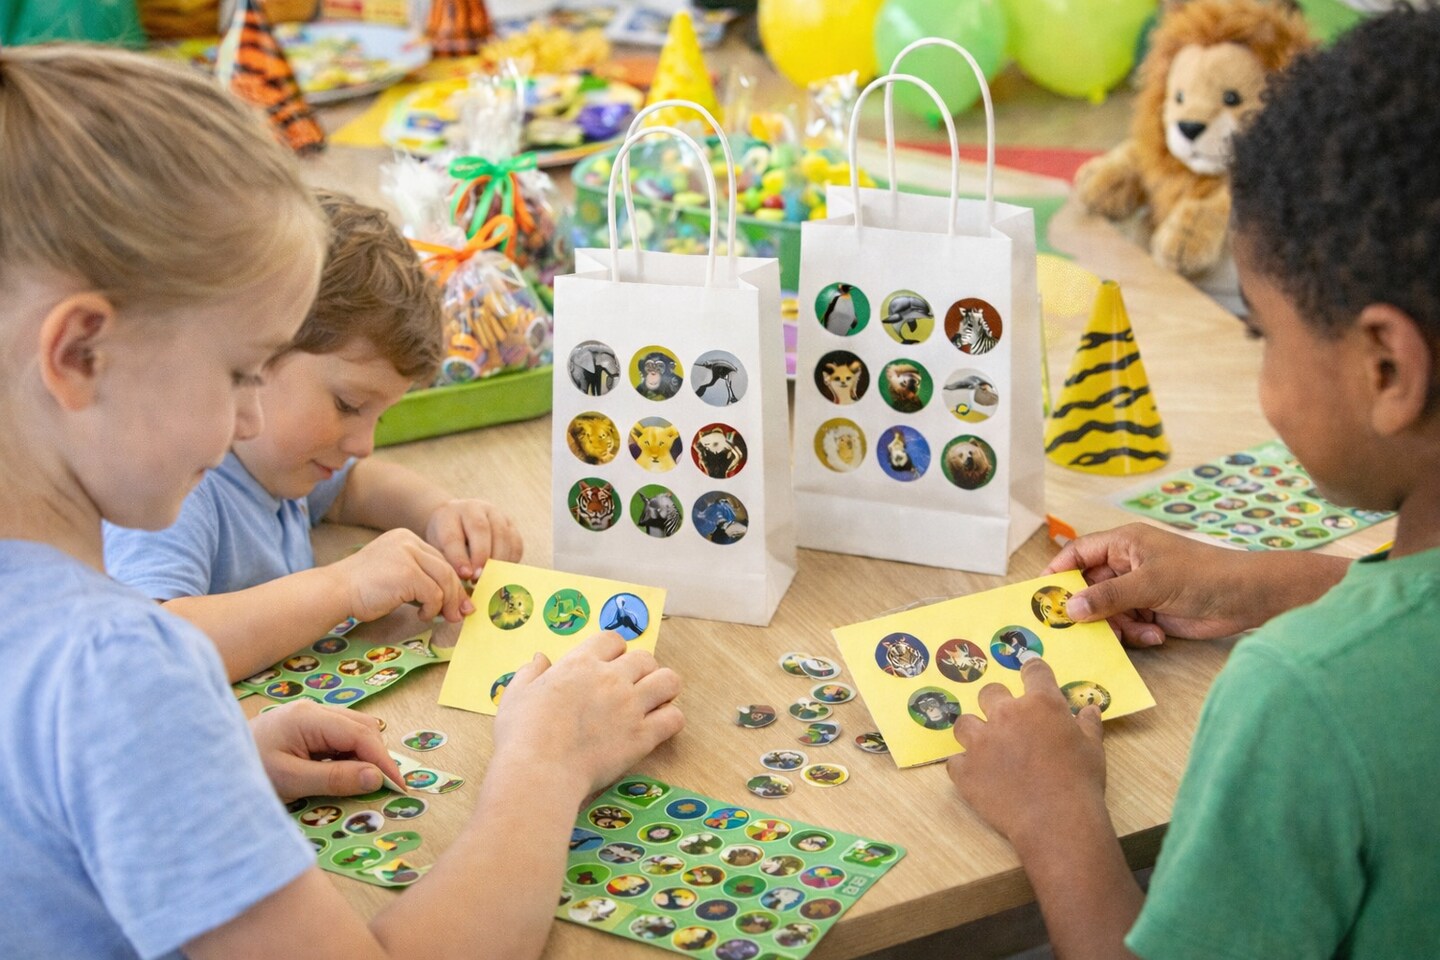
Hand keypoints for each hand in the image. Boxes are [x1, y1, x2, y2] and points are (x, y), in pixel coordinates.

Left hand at [249, 700, 401, 801]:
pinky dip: (350, 754)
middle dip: (377, 757)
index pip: (362, 735)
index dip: (384, 761)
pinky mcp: (305, 726)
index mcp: (310, 718)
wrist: (207, 763)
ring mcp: (310, 716)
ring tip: (364, 784)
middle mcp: (314, 709)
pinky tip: (344, 774)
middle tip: (383, 789)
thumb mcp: (290, 780)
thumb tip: (376, 778)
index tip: (399, 787)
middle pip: (363, 728)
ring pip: (354, 730)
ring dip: (364, 755)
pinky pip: (340, 736)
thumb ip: (334, 779)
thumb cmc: (246, 771)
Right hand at [332, 528, 473, 622]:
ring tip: (440, 617)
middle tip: (460, 614)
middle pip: (446, 568)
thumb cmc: (361, 590)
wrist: (334, 592)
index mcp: (405, 538)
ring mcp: (408, 554)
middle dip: (456, 594)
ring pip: (445, 580)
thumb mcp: (394, 575)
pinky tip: (421, 615)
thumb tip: (452, 600)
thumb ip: (420, 579)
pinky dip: (432, 608)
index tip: (458, 602)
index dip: (451, 582)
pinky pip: (434, 593)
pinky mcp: (407, 573)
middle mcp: (408, 541)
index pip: (439, 559)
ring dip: (446, 603)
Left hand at [425, 498, 523, 580]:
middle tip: (480, 578)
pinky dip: (512, 559)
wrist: (457, 519)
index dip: (459, 558)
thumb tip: (464, 584)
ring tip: (492, 578)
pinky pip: (516, 542)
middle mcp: (473, 509)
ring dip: (498, 560)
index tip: (465, 575)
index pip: (453, 537)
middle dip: (481, 557)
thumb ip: (449, 563)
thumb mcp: (438, 549)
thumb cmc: (445, 539)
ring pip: (502, 534)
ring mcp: (494, 513)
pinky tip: (504, 572)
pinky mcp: (510, 523)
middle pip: (480, 530)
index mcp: (449, 515)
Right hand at [493, 632, 683, 796]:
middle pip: (645, 658)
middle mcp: (611, 678)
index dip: (614, 651)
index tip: (609, 665)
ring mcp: (630, 706)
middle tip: (632, 687)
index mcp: (581, 663)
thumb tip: (540, 658)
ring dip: (663, 688)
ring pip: (668, 681)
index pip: (613, 639)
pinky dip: (670, 719)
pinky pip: (674, 718)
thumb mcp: (516, 694)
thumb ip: (531, 673)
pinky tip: (658, 727)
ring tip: (654, 701)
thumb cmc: (521, 734)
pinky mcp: (643, 736)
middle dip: (641, 669)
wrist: (539, 770)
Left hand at [948, 659, 1105, 851]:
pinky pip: (955, 761)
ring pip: (964, 723)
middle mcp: (1005, 714)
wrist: (1057, 821)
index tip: (1031, 675)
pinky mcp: (964, 769)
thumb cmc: (1080, 782)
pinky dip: (965, 767)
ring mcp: (980, 741)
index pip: (1033, 670)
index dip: (1032, 671)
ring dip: (974, 733)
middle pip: (990, 692)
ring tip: (986, 749)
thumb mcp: (1092, 749)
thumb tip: (1091, 709)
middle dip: (997, 703)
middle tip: (1008, 723)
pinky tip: (979, 778)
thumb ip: (1087, 725)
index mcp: (1041, 704)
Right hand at [1044, 523, 1291, 645]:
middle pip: (1089, 587)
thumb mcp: (1149, 584)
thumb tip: (1069, 608)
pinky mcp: (1152, 613)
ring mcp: (1139, 590)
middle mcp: (1127, 565)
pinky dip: (1137, 635)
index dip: (1058, 571)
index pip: (1078, 553)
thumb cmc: (1200, 575)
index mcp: (1124, 544)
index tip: (1042, 596)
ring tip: (1134, 633)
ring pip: (1107, 612)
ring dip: (1117, 626)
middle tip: (1080, 629)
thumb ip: (1107, 597)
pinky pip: (1127, 626)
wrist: (1248, 598)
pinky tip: (1156, 635)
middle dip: (1087, 609)